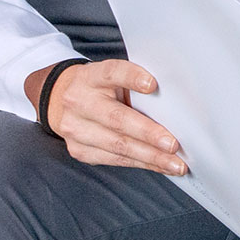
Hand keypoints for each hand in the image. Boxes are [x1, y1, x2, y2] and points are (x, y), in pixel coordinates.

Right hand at [27, 59, 184, 173]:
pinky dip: (142, 164)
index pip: (112, 73)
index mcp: (91, 76)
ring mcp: (75, 128)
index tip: (153, 85)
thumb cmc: (101, 89)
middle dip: (148, 133)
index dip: (132, 77)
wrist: (62, 102)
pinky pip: (115, 159)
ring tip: (175, 164)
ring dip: (151, 157)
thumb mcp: (113, 78)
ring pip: (117, 145)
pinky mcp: (79, 149)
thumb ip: (135, 85)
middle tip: (173, 144)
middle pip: (117, 118)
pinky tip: (160, 166)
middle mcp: (79, 101)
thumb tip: (176, 104)